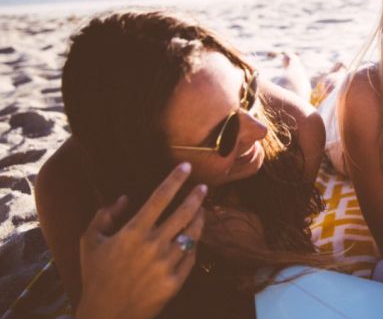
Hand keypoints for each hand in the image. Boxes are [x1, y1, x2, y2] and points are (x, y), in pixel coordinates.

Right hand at [76, 163, 206, 318]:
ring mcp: (167, 263)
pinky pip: (191, 256)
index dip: (175, 179)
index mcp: (133, 232)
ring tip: (202, 209)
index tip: (186, 167)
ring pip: (192, 234)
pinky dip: (194, 244)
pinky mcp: (176, 280)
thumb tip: (124, 198)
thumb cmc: (96, 275)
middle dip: (196, 196)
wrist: (107, 313)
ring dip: (199, 218)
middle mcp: (153, 245)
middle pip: (184, 212)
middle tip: (203, 187)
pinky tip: (194, 237)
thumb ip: (104, 216)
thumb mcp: (90, 242)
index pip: (160, 197)